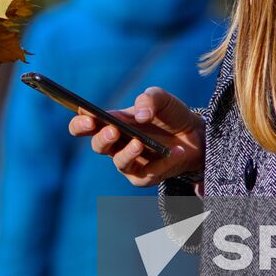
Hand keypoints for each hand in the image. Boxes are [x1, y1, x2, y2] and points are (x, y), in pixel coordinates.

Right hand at [67, 87, 203, 186]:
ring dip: (128, 153)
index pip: (85, 124)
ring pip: (119, 163)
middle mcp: (116, 144)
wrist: (196, 134)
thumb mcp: (162, 98)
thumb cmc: (170, 115)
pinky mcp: (146, 177)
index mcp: (112, 122)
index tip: (87, 117)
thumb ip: (149, 99)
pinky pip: (148, 174)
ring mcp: (130, 162)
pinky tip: (174, 151)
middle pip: (97, 145)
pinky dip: (162, 163)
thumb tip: (140, 115)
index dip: (80, 123)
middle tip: (112, 130)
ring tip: (139, 143)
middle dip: (102, 138)